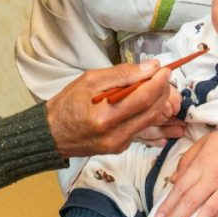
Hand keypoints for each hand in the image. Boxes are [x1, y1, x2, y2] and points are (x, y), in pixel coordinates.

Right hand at [45, 60, 176, 156]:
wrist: (52, 134)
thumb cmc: (67, 104)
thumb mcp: (90, 80)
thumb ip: (122, 74)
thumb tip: (150, 67)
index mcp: (105, 116)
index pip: (143, 98)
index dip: (159, 83)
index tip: (165, 70)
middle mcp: (115, 135)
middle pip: (153, 112)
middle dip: (163, 92)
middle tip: (163, 77)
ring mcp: (119, 145)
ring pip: (151, 122)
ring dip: (159, 103)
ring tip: (156, 87)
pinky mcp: (120, 148)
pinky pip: (142, 130)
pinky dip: (148, 114)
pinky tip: (144, 103)